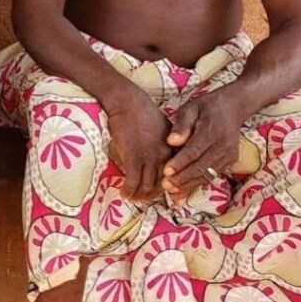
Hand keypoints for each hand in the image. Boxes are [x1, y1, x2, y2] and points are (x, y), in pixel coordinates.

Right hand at [103, 87, 173, 201]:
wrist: (128, 102)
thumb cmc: (142, 112)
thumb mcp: (163, 128)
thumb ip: (166, 145)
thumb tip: (161, 158)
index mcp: (173, 149)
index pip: (177, 174)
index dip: (173, 188)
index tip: (167, 196)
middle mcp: (165, 156)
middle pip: (164, 184)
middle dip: (154, 196)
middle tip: (144, 200)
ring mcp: (150, 157)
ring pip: (148, 186)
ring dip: (140, 196)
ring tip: (132, 198)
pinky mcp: (134, 156)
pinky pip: (133, 181)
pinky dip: (128, 190)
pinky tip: (123, 192)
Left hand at [162, 91, 244, 196]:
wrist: (233, 108)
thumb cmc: (206, 107)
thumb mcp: (191, 108)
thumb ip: (181, 124)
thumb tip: (171, 141)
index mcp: (212, 131)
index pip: (194, 150)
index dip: (180, 162)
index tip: (166, 171)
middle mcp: (223, 146)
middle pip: (201, 167)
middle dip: (182, 178)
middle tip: (165, 185)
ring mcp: (228, 156)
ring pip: (207, 175)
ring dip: (188, 185)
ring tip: (171, 191)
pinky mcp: (229, 162)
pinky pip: (211, 176)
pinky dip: (196, 185)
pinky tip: (182, 191)